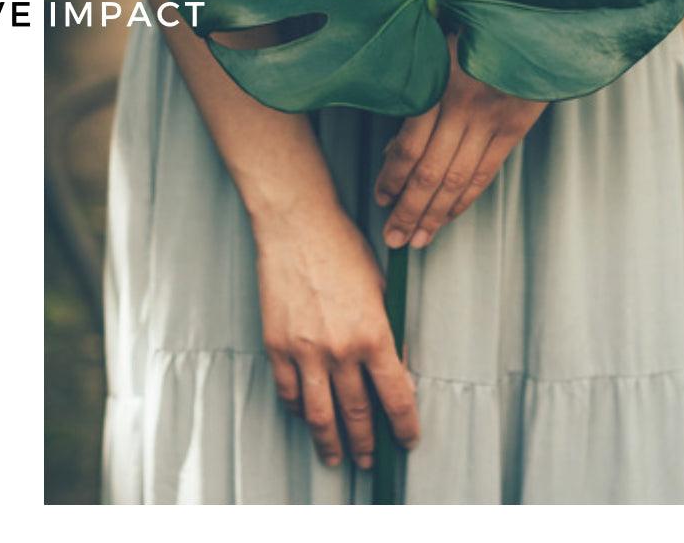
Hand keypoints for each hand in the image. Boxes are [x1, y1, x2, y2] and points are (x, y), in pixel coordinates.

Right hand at [253, 197, 419, 468]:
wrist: (297, 225)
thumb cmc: (341, 247)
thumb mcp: (380, 289)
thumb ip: (389, 333)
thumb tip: (398, 371)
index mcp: (373, 334)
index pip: (396, 396)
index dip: (404, 426)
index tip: (407, 439)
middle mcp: (340, 349)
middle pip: (357, 414)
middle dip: (367, 443)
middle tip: (370, 458)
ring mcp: (305, 351)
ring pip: (320, 414)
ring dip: (330, 442)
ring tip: (335, 457)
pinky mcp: (277, 345)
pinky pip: (288, 391)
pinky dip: (298, 410)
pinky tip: (305, 416)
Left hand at [375, 34, 546, 248]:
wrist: (533, 15)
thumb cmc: (473, 23)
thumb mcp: (434, 44)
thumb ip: (416, 89)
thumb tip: (393, 146)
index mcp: (436, 84)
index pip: (408, 146)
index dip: (391, 178)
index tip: (380, 197)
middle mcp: (463, 106)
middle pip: (430, 173)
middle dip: (409, 211)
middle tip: (393, 237)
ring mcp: (491, 119)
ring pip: (457, 180)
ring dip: (435, 214)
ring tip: (417, 239)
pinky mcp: (515, 126)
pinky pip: (486, 172)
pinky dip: (465, 199)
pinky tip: (449, 216)